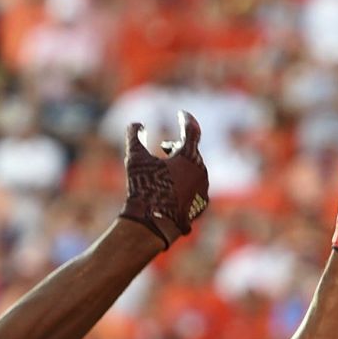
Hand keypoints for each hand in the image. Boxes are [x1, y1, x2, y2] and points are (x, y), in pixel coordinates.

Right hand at [119, 112, 208, 247]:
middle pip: (192, 151)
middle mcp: (201, 170)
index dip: (185, 119)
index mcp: (189, 156)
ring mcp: (203, 188)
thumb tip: (136, 124)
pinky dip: (185, 184)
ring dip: (181, 166)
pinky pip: (195, 188)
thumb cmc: (143, 188)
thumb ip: (134, 137)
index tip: (181, 114)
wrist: (152, 224)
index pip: (192, 129)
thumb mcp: (134, 160)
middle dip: (177, 147)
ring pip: (195, 170)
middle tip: (163, 147)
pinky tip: (172, 189)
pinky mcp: (202, 204)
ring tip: (165, 170)